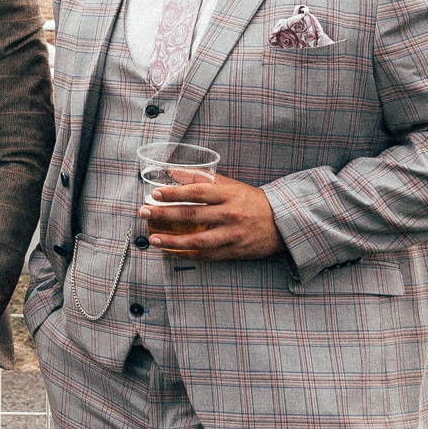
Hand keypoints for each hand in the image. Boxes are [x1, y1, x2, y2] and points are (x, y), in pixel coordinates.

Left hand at [144, 174, 281, 261]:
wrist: (283, 222)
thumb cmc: (252, 201)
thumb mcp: (230, 185)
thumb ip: (201, 178)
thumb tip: (171, 173)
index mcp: (229, 195)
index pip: (197, 192)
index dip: (174, 192)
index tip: (154, 193)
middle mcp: (230, 215)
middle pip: (193, 215)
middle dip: (165, 214)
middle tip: (144, 213)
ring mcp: (233, 235)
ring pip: (198, 240)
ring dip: (173, 241)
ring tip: (153, 239)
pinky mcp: (235, 251)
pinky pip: (207, 255)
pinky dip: (188, 254)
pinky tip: (172, 252)